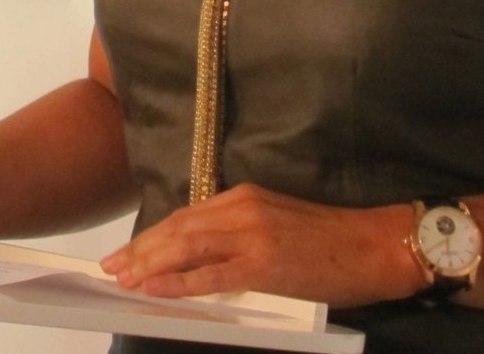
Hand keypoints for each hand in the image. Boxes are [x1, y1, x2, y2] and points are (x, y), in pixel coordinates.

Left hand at [100, 184, 419, 305]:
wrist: (373, 243)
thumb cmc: (331, 239)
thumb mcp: (278, 223)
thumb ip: (240, 232)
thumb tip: (203, 255)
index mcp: (245, 196)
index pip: (186, 215)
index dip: (153, 235)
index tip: (126, 252)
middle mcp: (242, 208)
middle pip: (178, 227)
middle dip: (140, 249)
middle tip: (109, 267)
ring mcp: (252, 234)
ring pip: (187, 245)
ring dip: (149, 263)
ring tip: (121, 277)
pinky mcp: (264, 263)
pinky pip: (211, 274)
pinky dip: (178, 281)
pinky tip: (153, 288)